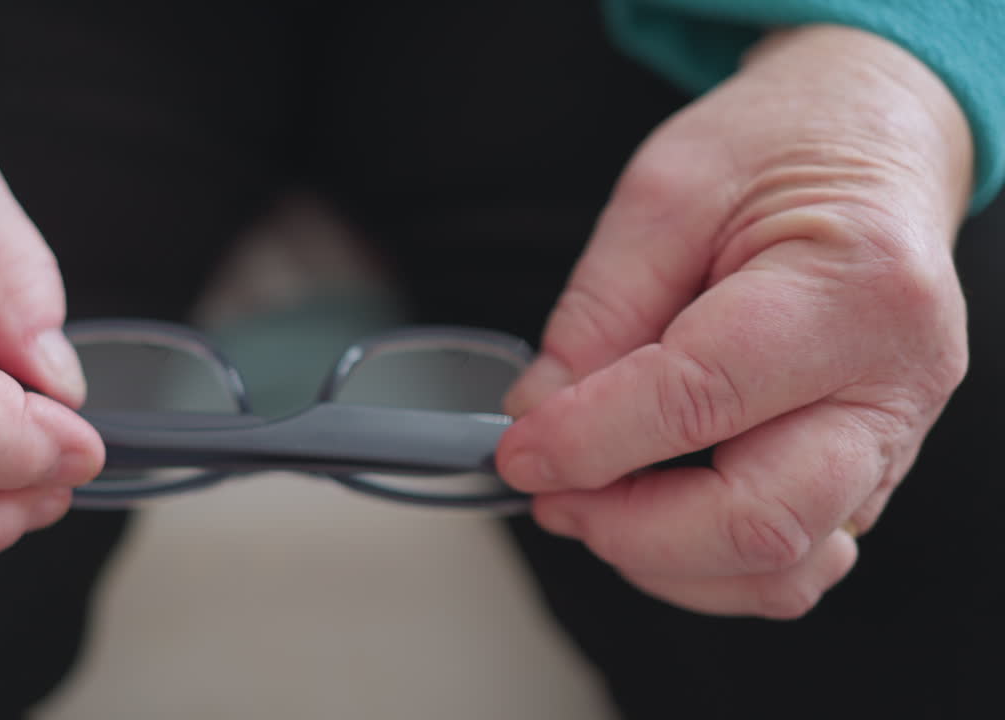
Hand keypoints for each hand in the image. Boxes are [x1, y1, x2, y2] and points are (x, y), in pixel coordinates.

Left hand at [498, 25, 972, 617]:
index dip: (588, 439)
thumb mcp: (666, 193)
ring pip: (782, 568)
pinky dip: (705, 562)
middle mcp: (894, 380)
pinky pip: (792, 559)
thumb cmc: (780, 148)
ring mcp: (893, 438)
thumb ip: (598, 314)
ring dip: (664, 561)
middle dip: (627, 530)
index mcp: (851, 287)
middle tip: (549, 492)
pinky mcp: (871, 471)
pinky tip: (650, 512)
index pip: (700, 397)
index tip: (516, 451)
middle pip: (758, 521)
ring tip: (592, 502)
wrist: (872, 141)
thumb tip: (537, 418)